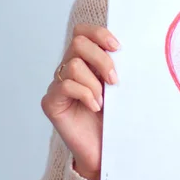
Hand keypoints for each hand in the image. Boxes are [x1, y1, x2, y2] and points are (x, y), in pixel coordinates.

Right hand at [41, 24, 119, 179]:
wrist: (104, 148)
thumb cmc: (114, 115)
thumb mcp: (120, 85)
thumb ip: (118, 65)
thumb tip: (128, 48)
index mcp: (85, 59)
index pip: (83, 31)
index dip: (99, 33)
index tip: (118, 47)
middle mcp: (68, 68)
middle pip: (78, 42)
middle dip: (101, 59)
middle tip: (114, 80)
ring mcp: (57, 85)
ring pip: (73, 65)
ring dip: (94, 82)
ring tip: (104, 100)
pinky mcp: (51, 102)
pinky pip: (65, 86)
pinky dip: (85, 94)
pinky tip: (95, 107)